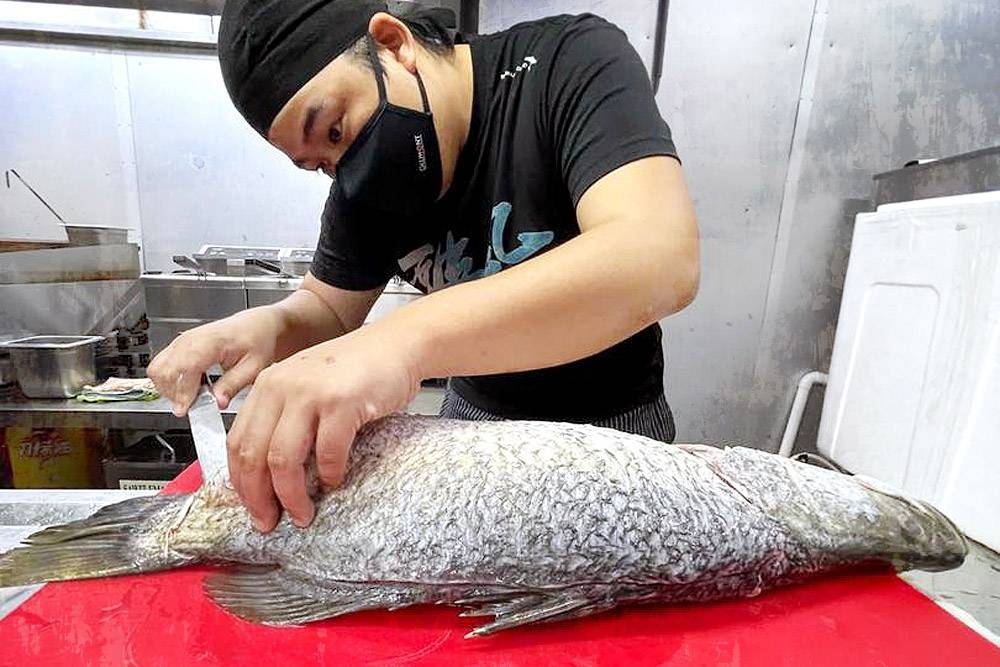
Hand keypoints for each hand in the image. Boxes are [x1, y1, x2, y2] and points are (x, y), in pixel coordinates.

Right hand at [147, 307, 283, 415]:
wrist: (255, 325)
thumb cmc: (256, 340)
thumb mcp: (253, 367)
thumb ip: (233, 386)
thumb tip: (218, 404)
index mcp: (210, 341)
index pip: (184, 368)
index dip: (181, 392)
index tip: (186, 410)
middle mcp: (190, 339)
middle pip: (164, 371)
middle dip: (174, 394)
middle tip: (194, 404)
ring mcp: (181, 341)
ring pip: (157, 370)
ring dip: (169, 388)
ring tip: (193, 394)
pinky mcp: (177, 346)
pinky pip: (160, 366)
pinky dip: (168, 381)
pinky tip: (189, 385)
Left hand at [225, 324, 421, 531]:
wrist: (398, 344)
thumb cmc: (357, 370)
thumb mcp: (307, 386)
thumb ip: (285, 418)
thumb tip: (268, 474)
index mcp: (268, 385)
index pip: (237, 443)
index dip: (241, 483)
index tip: (252, 508)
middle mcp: (281, 386)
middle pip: (254, 455)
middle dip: (259, 498)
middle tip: (269, 522)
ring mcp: (311, 393)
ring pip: (283, 459)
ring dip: (291, 495)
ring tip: (302, 513)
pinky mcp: (342, 402)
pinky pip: (327, 452)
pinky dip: (329, 475)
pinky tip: (334, 481)